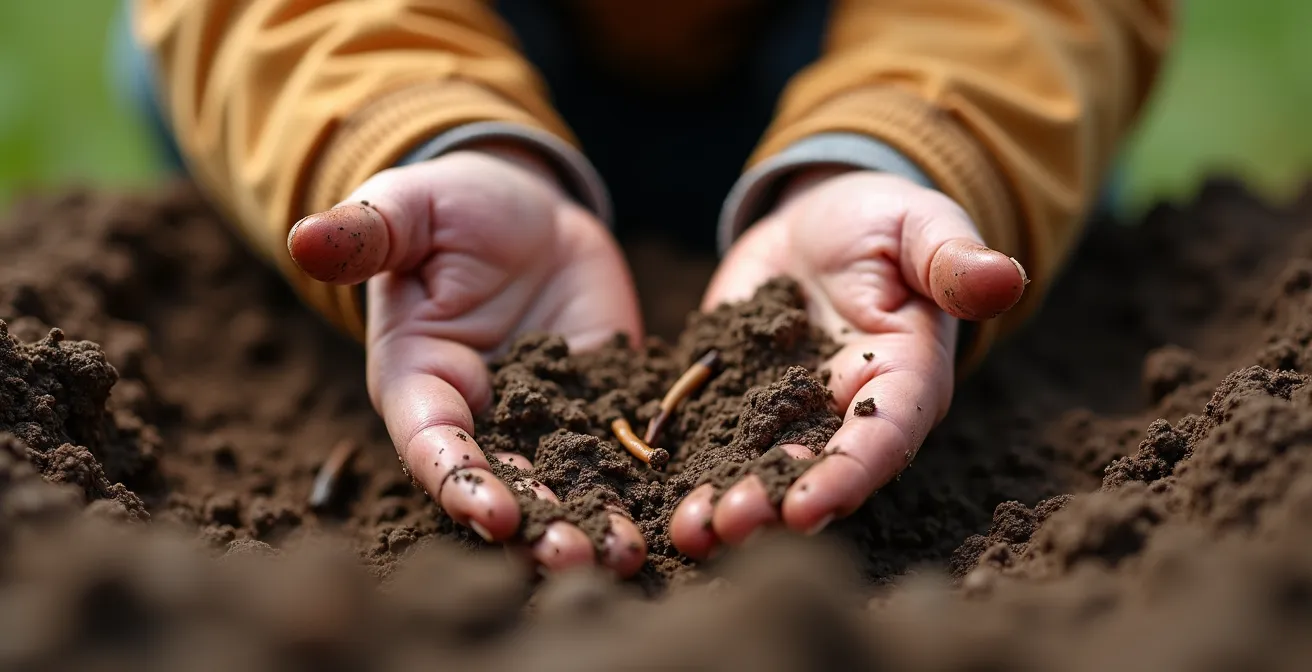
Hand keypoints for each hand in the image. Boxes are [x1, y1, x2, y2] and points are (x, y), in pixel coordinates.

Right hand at [288, 145, 647, 576]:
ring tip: (627, 557)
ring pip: (567, 482)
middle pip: (505, 484)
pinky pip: (622, 450)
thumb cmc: (451, 209)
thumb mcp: (411, 208)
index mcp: (421, 382)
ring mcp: (546, 418)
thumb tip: (303, 237)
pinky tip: (674, 513)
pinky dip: (644, 482)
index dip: (462, 482)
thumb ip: (368, 231)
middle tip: (577, 560)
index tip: (497, 515)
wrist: (527, 214)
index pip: (433, 445)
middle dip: (538, 527)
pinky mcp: (599, 406)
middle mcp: (481, 418)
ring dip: (594, 522)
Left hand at [670, 169, 1026, 557]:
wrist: (817, 223)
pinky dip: (686, 471)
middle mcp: (845, 414)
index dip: (848, 476)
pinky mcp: (735, 402)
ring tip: (688, 530)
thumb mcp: (919, 225)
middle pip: (814, 471)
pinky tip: (655, 498)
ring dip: (725, 503)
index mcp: (904, 379)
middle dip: (773, 504)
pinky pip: (710, 442)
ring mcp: (785, 414)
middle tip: (730, 526)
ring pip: (757, 470)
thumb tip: (1006, 277)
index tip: (808, 508)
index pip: (882, 437)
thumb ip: (952, 259)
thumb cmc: (883, 222)